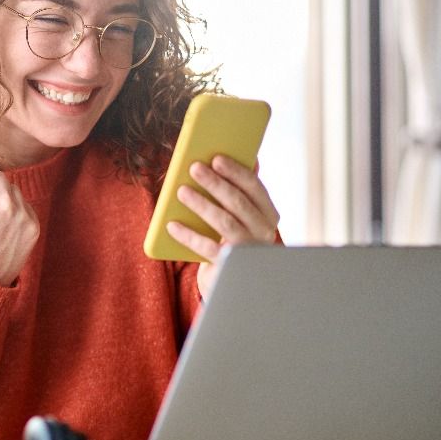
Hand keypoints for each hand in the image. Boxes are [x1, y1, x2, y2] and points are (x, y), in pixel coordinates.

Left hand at [165, 155, 279, 298]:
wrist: (229, 281)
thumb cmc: (231, 239)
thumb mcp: (238, 216)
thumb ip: (237, 191)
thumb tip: (224, 159)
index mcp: (268, 214)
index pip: (255, 188)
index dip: (236, 172)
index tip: (216, 158)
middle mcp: (264, 232)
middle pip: (239, 202)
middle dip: (215, 183)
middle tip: (194, 168)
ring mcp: (248, 250)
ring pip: (225, 222)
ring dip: (202, 204)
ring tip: (182, 191)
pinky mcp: (230, 266)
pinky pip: (207, 247)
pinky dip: (188, 235)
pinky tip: (172, 225)